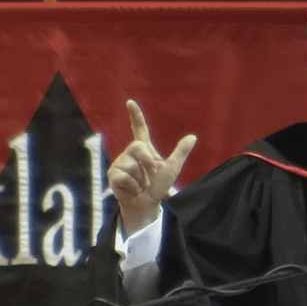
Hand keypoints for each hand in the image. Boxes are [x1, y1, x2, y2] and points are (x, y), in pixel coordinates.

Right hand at [107, 100, 196, 233]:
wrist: (147, 204)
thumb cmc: (158, 186)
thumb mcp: (172, 168)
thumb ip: (181, 153)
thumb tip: (193, 137)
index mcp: (144, 149)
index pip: (139, 129)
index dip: (136, 116)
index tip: (130, 102)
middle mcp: (130, 153)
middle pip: (138, 147)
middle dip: (148, 163)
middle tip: (150, 175)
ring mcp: (120, 163)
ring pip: (131, 164)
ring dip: (141, 178)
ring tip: (140, 184)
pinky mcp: (113, 174)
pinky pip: (124, 176)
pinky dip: (133, 186)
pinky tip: (132, 189)